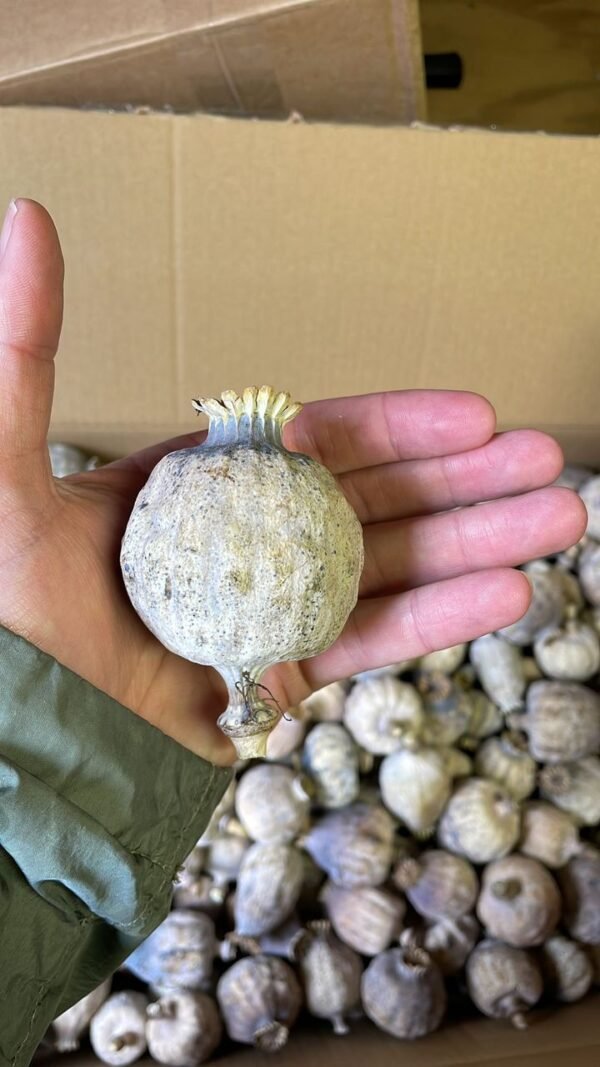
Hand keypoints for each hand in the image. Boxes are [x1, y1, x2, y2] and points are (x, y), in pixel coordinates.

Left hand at [0, 200, 586, 764]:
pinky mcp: (288, 674)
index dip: (403, 423)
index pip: (323, 441)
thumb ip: (26, 350)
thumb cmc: (8, 607)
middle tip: (548, 464)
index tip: (475, 413)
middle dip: (467, 480)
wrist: (27, 738)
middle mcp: (252, 538)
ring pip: (393, 566)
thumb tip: (26, 215)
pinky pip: (373, 640)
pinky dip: (440, 619)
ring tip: (559, 519)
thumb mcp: (8, 466)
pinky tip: (508, 594)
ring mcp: (277, 607)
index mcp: (208, 483)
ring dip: (478, 543)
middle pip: (378, 499)